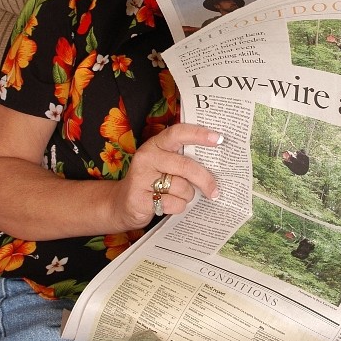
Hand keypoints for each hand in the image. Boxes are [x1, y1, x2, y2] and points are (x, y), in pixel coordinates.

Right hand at [108, 123, 222, 229]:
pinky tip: (169, 205)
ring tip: (179, 196)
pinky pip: (173, 204)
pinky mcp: (140, 199)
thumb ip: (182, 159)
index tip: (218, 139)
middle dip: (205, 180)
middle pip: (186, 166)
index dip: (199, 134)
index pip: (178, 133)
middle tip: (215, 191)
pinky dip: (178, 207)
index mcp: (156, 144)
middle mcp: (147, 157)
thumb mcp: (164, 163)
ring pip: (182, 188)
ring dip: (188, 196)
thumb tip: (216, 163)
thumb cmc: (152, 181)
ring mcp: (141, 178)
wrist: (122, 203)